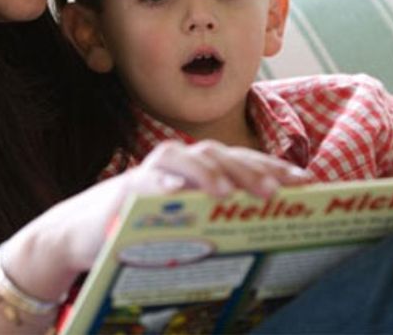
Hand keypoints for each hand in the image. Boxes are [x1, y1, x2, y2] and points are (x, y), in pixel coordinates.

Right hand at [7, 140, 311, 294]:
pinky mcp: (127, 189)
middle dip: (252, 170)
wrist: (85, 235)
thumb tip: (272, 227)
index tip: (306, 183)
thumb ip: (220, 217)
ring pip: (189, 161)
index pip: (245, 163)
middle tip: (279, 190)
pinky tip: (179, 195)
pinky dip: (164, 186)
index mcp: (202, 172)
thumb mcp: (190, 224)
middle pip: (223, 156)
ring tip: (230, 192)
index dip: (275, 169)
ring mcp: (154, 173)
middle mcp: (181, 164)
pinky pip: (148, 183)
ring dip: (212, 173)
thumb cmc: (146, 229)